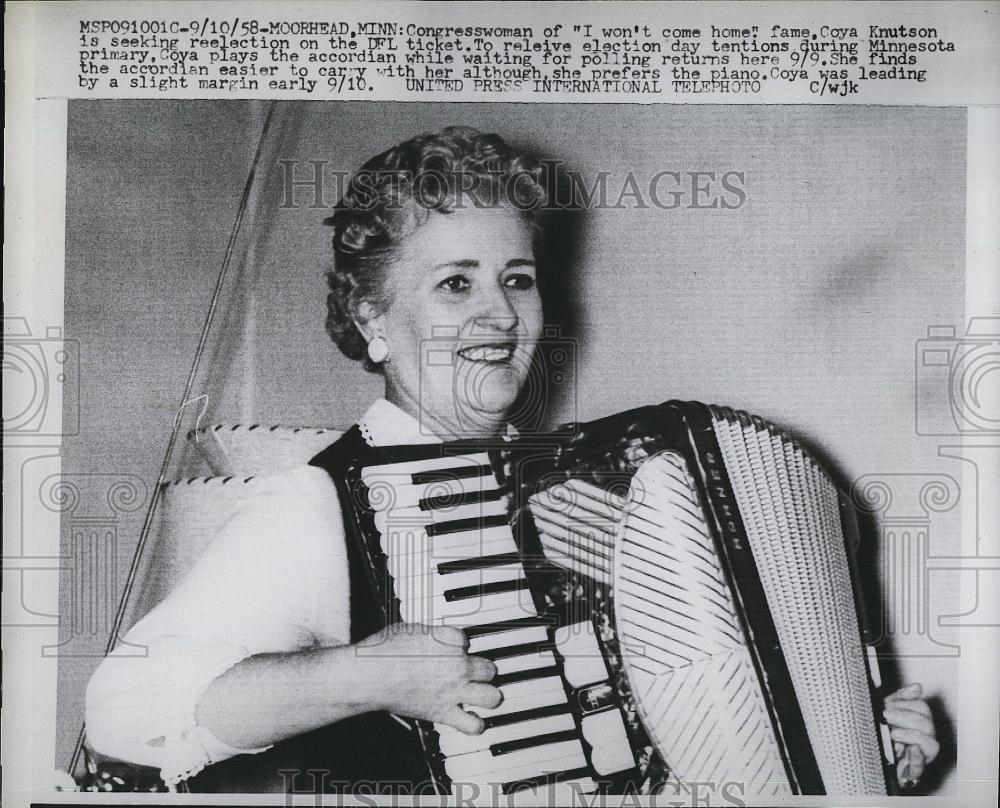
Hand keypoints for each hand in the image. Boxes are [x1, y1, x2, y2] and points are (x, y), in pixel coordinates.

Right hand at [357, 623, 501, 734]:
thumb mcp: (411, 628)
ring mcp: (453, 690)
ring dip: (489, 695)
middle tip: (475, 672)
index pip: (468, 640)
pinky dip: (476, 724)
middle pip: (489, 668)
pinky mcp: (443, 712)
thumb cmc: (383, 649)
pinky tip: (472, 720)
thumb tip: (434, 637)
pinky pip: (472, 724)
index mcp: (449, 639)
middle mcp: (457, 664)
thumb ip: (430, 634)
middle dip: (483, 670)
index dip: (460, 645)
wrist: (370, 674)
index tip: (451, 648)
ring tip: (482, 695)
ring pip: (492, 696)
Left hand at [884, 683, 938, 787]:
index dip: (905, 704)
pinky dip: (917, 758)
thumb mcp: (887, 711)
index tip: (886, 705)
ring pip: (931, 743)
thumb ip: (901, 698)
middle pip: (927, 723)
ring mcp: (921, 755)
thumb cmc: (882, 733)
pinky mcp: (913, 771)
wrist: (871, 758)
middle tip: (886, 716)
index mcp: (917, 722)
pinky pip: (921, 766)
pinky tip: (910, 750)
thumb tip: (917, 687)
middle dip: (905, 717)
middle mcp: (923, 737)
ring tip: (892, 734)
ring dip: (910, 735)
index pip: (922, 708)